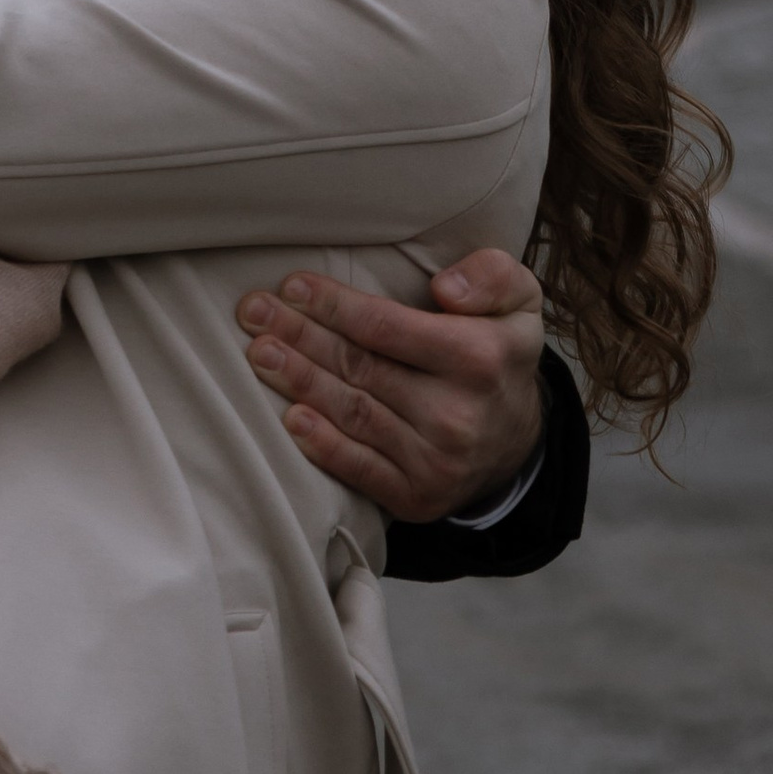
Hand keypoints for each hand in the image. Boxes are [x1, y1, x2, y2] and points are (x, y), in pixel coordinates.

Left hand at [236, 247, 547, 523]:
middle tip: (252, 312)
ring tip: (259, 354)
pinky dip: (324, 446)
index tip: (291, 286)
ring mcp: (436, 461)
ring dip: (299, 382)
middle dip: (300, 336)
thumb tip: (445, 289)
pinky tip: (291, 420)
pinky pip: (362, 470)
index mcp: (478, 358)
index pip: (386, 327)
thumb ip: (492, 276)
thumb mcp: (520, 301)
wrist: (519, 443)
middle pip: (359, 368)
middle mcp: (456, 414)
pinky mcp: (418, 497)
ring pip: (353, 414)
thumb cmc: (501, 353)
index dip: (334, 306)